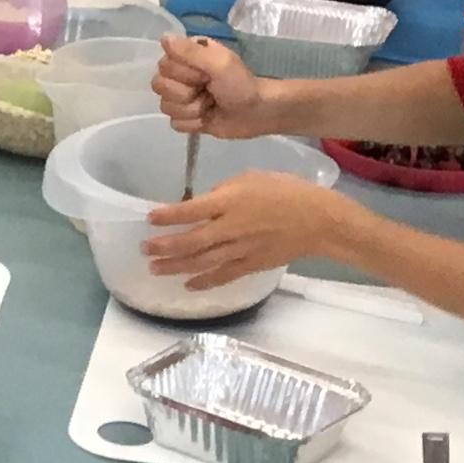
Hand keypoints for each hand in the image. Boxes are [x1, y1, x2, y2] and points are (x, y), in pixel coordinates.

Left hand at [142, 171, 349, 289]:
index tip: (149, 218)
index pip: (192, 210)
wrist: (318, 220)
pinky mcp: (251, 265)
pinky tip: (187, 284)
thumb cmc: (286, 190)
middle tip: (144, 249)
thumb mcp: (252, 178)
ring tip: (154, 268)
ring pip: (202, 262)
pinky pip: (223, 276)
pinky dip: (204, 281)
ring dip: (176, 266)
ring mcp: (241, 249)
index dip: (168, 216)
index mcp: (231, 201)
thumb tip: (203, 203)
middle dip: (165, 246)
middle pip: (192, 241)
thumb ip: (224, 191)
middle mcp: (232, 227)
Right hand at [153, 34, 274, 138]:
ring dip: (192, 110)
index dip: (183, 75)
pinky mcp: (186, 117)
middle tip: (208, 91)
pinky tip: (207, 118)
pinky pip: (174, 124)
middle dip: (186, 95)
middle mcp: (180, 73)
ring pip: (166, 107)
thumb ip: (190, 52)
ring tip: (210, 105)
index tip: (204, 76)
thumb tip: (163, 37)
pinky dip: (193, 124)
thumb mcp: (219, 63)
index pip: (163, 66)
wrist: (257, 113)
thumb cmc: (240, 84)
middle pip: (160, 87)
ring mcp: (182, 96)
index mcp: (186, 55)